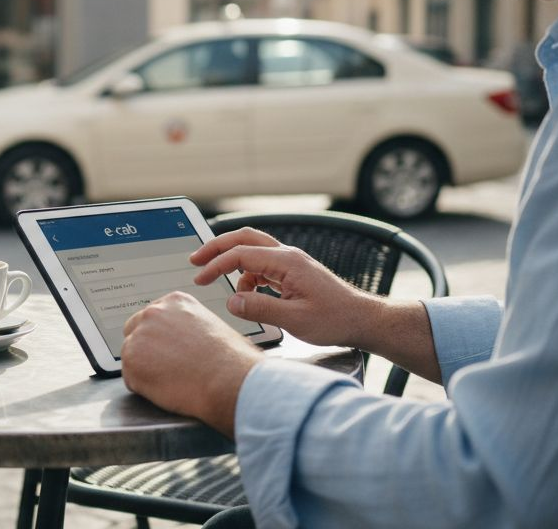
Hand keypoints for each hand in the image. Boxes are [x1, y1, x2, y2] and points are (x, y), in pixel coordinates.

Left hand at [121, 291, 261, 436]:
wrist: (227, 379)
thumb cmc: (231, 359)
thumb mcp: (214, 325)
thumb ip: (192, 326)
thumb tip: (191, 339)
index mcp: (175, 302)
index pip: (153, 317)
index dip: (159, 337)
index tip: (165, 348)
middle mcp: (153, 314)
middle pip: (134, 331)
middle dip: (146, 349)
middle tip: (164, 366)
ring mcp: (139, 337)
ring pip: (131, 355)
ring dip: (145, 369)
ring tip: (171, 380)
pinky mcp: (131, 362)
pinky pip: (130, 378)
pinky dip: (144, 387)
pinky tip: (165, 389)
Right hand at [189, 227, 379, 348]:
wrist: (362, 319)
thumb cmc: (335, 319)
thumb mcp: (294, 320)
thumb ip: (260, 309)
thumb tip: (231, 301)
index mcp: (287, 262)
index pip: (241, 254)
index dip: (216, 265)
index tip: (200, 279)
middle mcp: (288, 255)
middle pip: (244, 238)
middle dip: (217, 247)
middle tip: (195, 259)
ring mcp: (291, 262)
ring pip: (253, 249)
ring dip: (231, 260)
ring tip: (215, 279)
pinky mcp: (293, 272)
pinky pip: (262, 265)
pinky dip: (247, 275)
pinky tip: (246, 294)